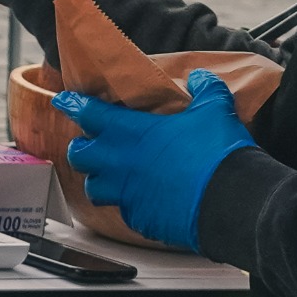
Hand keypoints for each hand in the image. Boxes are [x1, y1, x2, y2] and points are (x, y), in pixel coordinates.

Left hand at [54, 69, 256, 251]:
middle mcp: (120, 164)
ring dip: (98, 179)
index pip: (89, 113)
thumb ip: (205, 90)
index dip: (73, 104)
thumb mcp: (215, 111)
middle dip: (80, 148)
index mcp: (132, 133)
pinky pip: (124, 211)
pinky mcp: (140, 218)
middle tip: (89, 144)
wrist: (232, 200)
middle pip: (78, 155)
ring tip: (109, 175)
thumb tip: (200, 78)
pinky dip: (128, 204)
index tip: (64, 100)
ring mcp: (126, 194)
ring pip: (93, 188)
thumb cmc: (218, 153)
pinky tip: (142, 199)